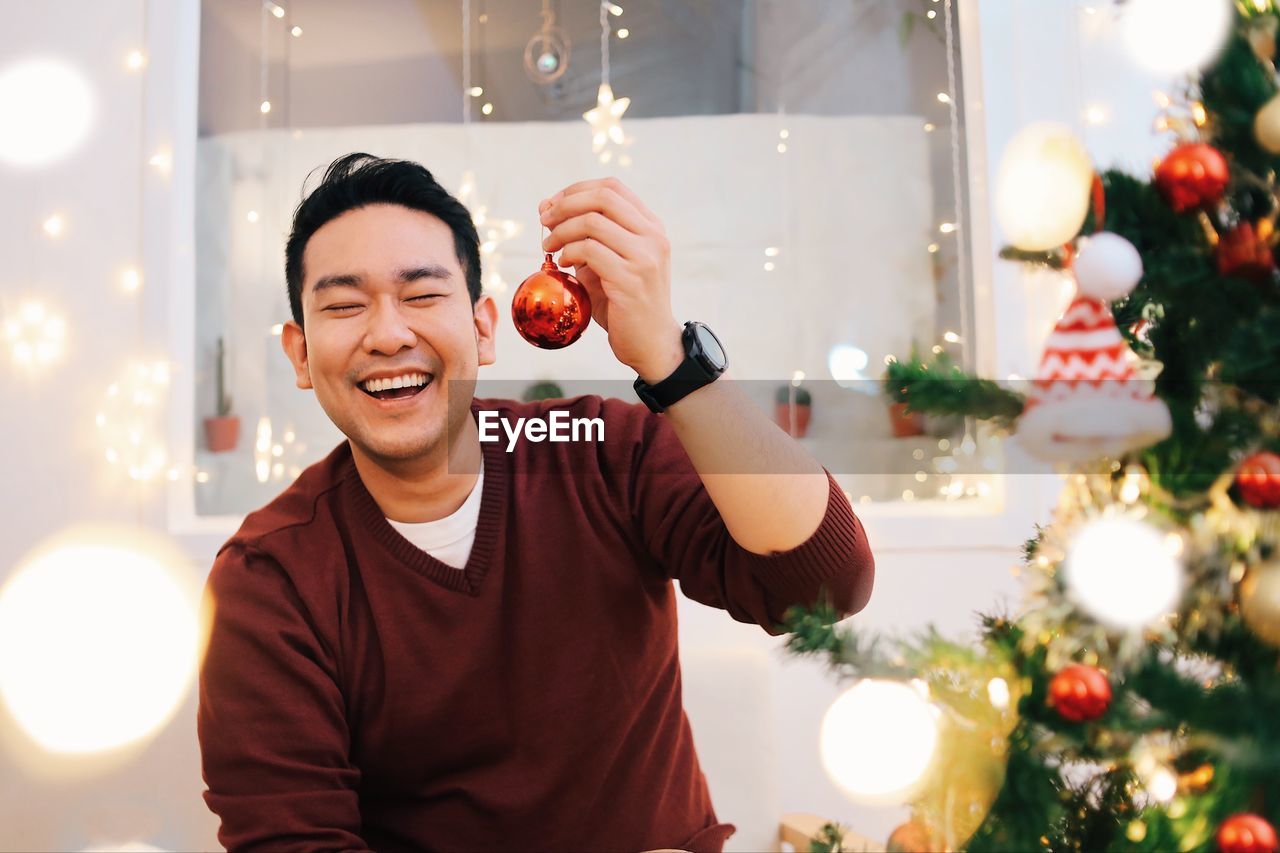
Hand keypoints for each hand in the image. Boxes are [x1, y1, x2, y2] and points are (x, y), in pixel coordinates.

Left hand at [539, 177, 683, 381]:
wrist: (651, 344)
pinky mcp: (631, 279)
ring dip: (562, 231)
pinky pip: (590, 250)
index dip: (576, 190)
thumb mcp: (607, 263)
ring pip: (593, 221)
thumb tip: (547, 208)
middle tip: (544, 221)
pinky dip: (569, 252)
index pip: (612, 187)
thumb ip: (585, 237)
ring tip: (549, 247)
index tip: (551, 205)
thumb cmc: (625, 304)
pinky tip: (564, 265)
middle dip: (565, 205)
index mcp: (651, 227)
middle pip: (602, 197)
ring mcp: (645, 257)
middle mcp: (653, 236)